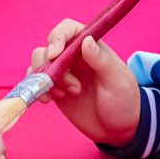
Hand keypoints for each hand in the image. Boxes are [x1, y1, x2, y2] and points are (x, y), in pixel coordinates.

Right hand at [30, 19, 140, 146]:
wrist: (117, 129)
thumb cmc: (123, 101)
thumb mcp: (117, 82)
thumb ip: (102, 61)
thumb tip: (87, 39)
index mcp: (92, 48)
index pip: (69, 29)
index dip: (58, 37)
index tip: (55, 54)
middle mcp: (75, 57)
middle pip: (49, 47)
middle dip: (52, 65)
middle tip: (72, 87)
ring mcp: (64, 73)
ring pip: (39, 62)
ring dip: (45, 78)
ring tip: (62, 95)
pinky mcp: (55, 88)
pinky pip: (36, 80)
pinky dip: (36, 88)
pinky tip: (48, 100)